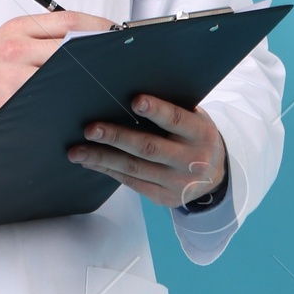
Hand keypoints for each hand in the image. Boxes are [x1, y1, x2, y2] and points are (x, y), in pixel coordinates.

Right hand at [0, 10, 113, 144]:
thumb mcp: (4, 40)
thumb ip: (39, 36)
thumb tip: (84, 37)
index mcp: (16, 30)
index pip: (67, 21)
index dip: (98, 27)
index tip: (116, 33)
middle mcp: (15, 50)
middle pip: (71, 47)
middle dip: (98, 54)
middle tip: (117, 62)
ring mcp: (13, 78)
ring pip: (63, 75)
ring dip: (86, 80)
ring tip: (103, 85)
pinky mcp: (11, 104)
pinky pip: (47, 101)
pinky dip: (66, 102)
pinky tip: (78, 105)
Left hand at [68, 91, 226, 209]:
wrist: (216, 176)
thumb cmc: (195, 137)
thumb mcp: (195, 120)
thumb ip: (172, 111)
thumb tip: (127, 95)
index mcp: (201, 133)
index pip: (177, 120)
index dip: (156, 110)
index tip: (135, 101)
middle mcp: (191, 159)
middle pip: (149, 147)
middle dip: (117, 137)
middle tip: (91, 129)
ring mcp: (178, 182)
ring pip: (134, 168)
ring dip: (102, 158)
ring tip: (77, 151)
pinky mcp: (164, 198)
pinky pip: (132, 183)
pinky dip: (108, 171)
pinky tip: (91, 162)